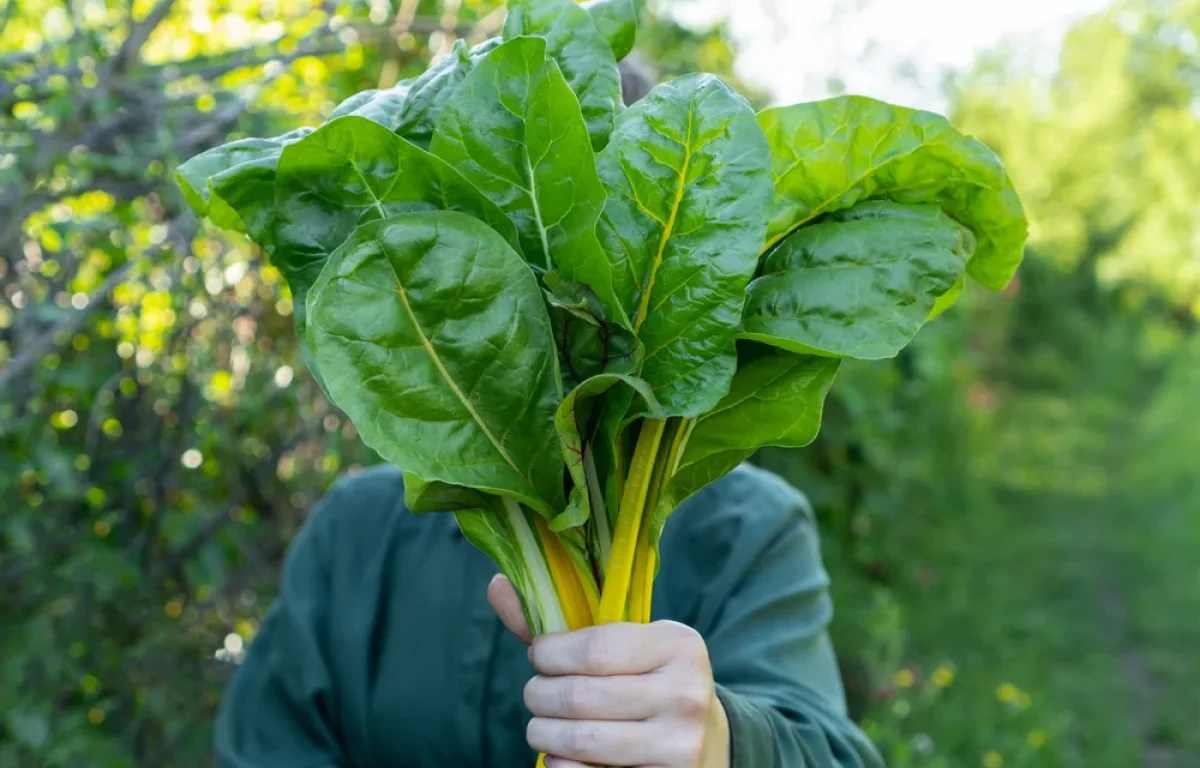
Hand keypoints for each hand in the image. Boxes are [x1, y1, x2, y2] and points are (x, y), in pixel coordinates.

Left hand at [488, 574, 730, 767]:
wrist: (706, 742)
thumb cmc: (649, 682)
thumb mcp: (625, 646)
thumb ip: (561, 622)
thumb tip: (496, 584)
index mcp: (678, 645)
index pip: (594, 649)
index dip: (550, 653)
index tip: (539, 655)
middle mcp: (686, 693)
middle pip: (579, 696)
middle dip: (539, 695)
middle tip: (537, 693)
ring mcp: (680, 744)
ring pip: (579, 739)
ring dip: (542, 732)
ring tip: (542, 724)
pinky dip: (560, 766)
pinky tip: (561, 755)